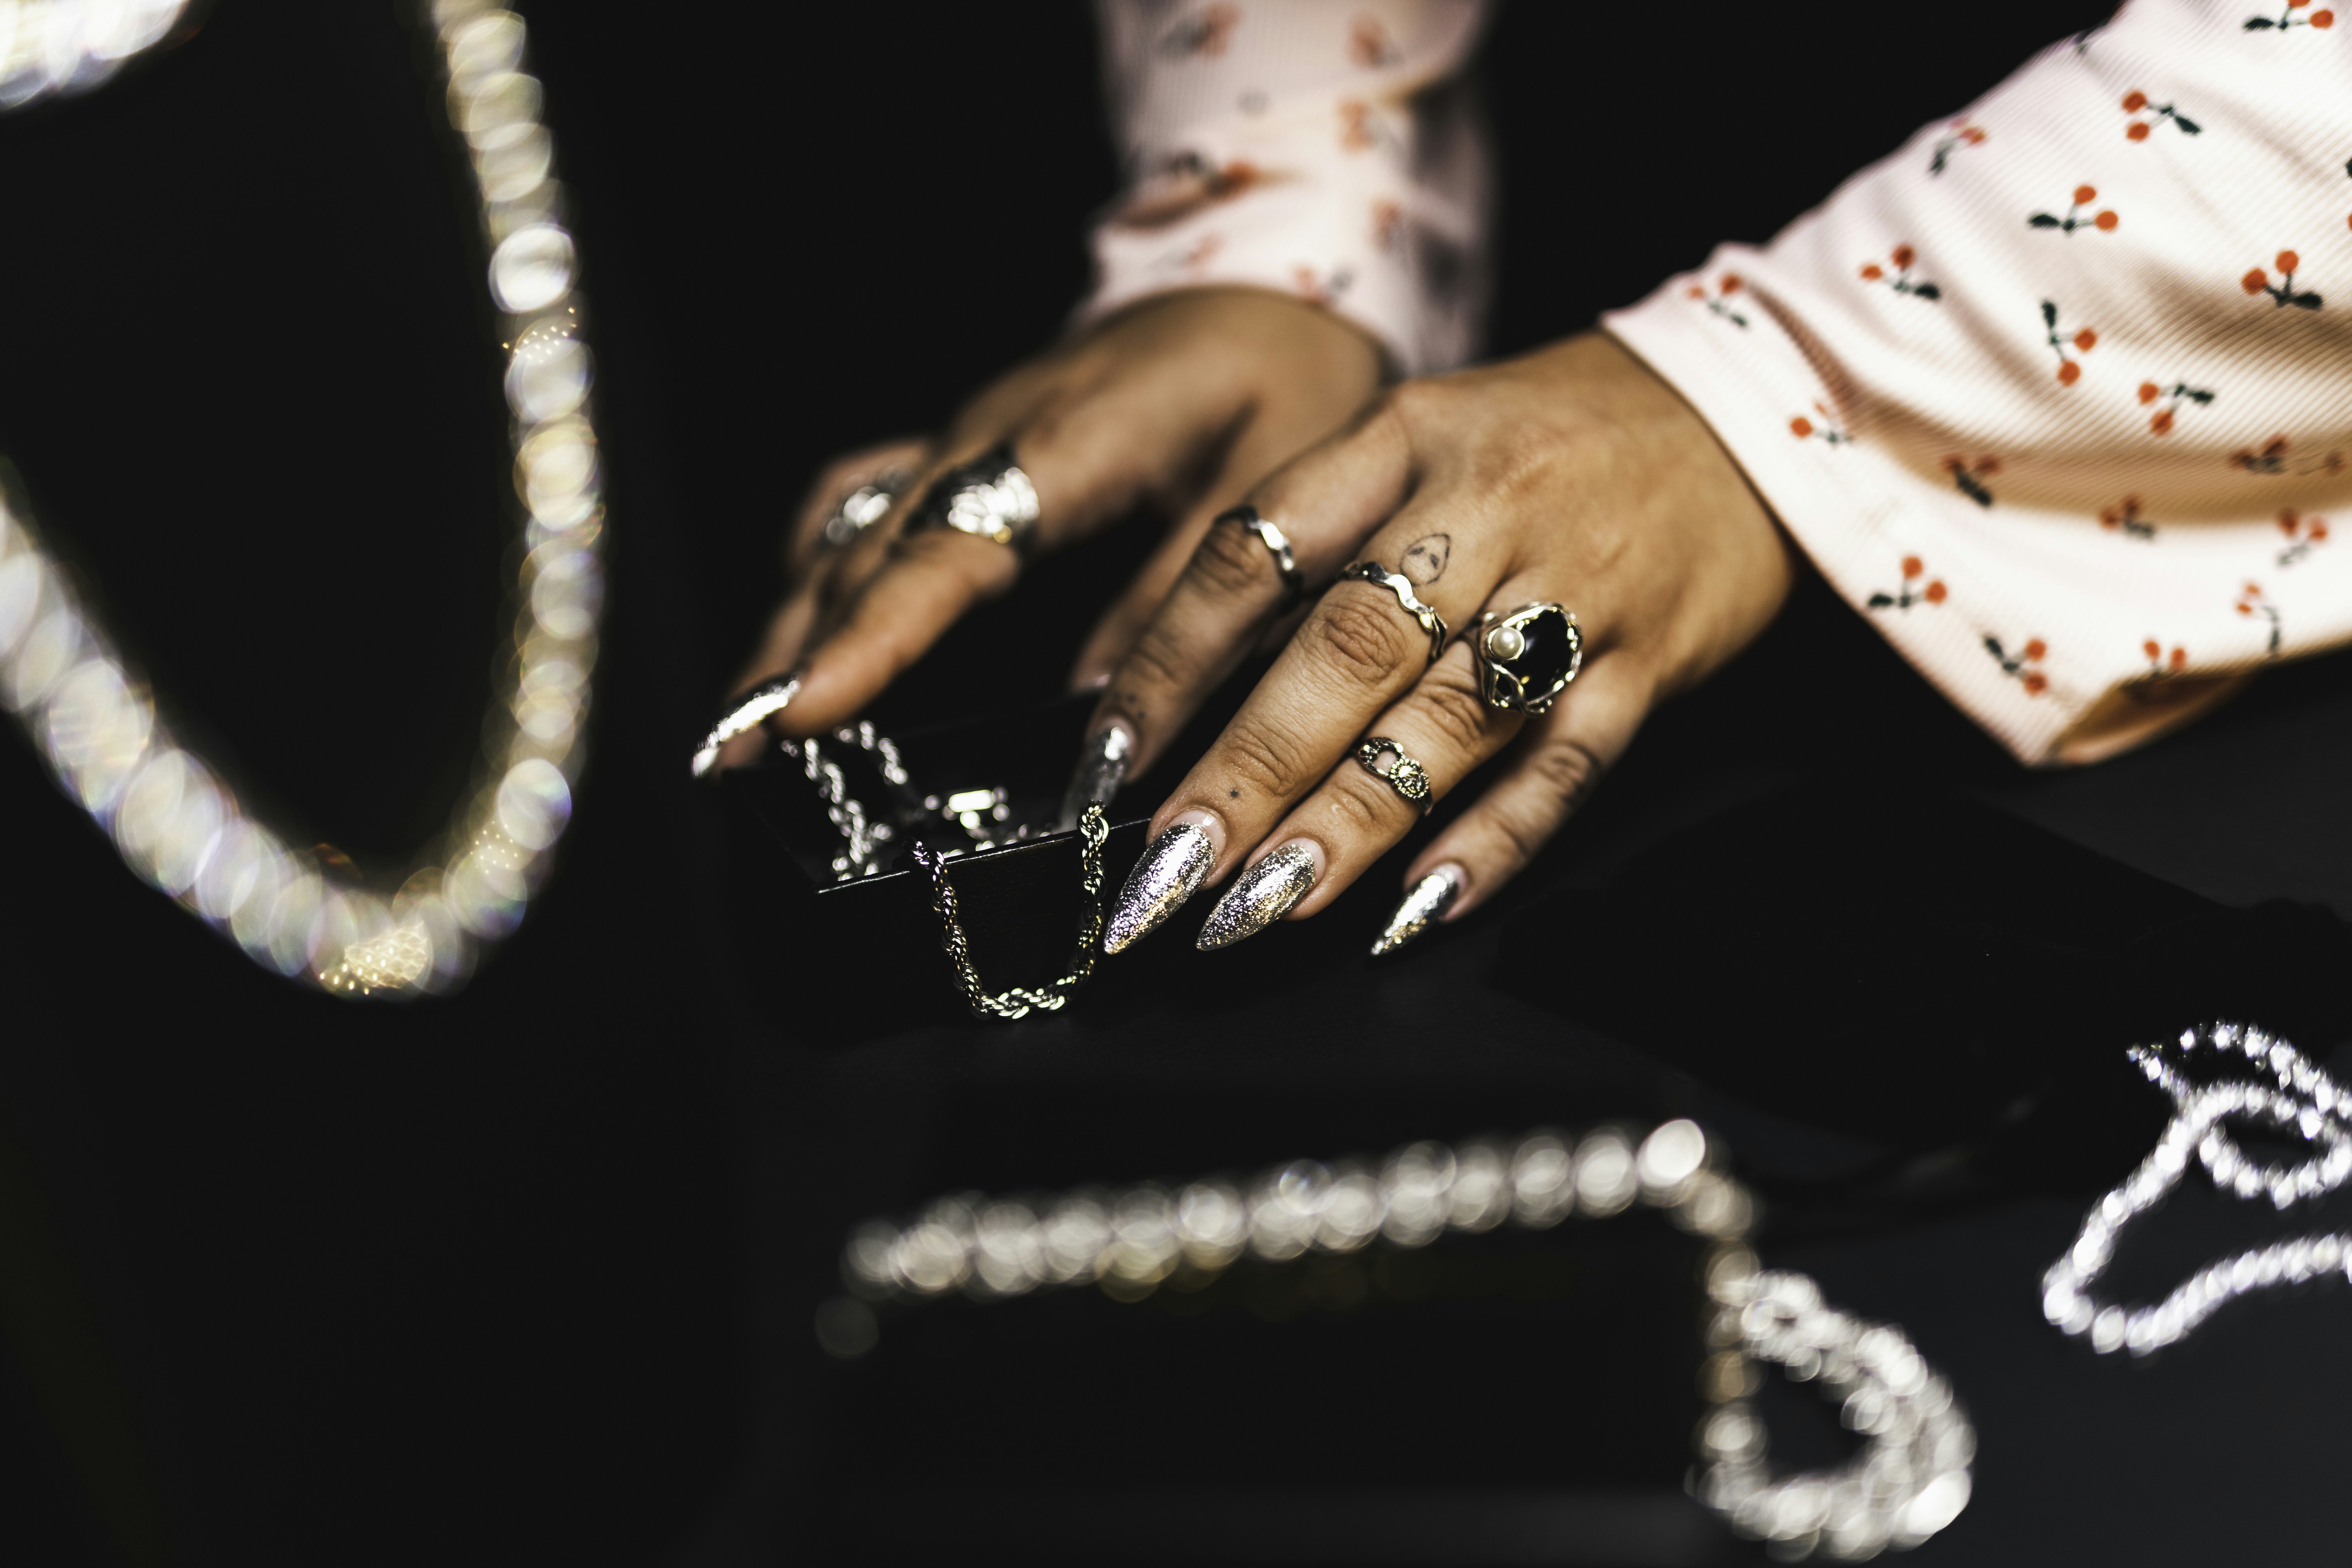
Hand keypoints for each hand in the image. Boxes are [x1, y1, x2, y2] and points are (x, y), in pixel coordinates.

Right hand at [712, 287, 1382, 766]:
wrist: (1265, 286)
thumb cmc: (1284, 381)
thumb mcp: (1275, 487)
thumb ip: (1194, 597)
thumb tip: (1106, 716)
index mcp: (1071, 440)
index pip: (950, 549)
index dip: (875, 637)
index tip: (805, 710)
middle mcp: (993, 434)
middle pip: (872, 552)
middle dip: (796, 656)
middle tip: (734, 760)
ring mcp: (968, 436)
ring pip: (853, 535)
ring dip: (793, 628)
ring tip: (743, 732)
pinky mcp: (967, 446)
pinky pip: (870, 502)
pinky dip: (827, 570)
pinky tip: (802, 629)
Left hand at [1091, 331, 1795, 953]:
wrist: (1750, 407)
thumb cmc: (1552, 438)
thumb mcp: (1423, 440)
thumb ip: (1318, 540)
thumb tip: (1182, 684)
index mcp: (1403, 439)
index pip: (1257, 555)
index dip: (1169, 666)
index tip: (1104, 768)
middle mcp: (1485, 508)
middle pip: (1345, 651)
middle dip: (1246, 774)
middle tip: (1166, 877)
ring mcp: (1575, 588)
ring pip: (1444, 722)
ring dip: (1348, 825)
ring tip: (1258, 909)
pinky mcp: (1651, 662)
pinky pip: (1563, 767)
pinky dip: (1489, 843)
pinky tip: (1414, 910)